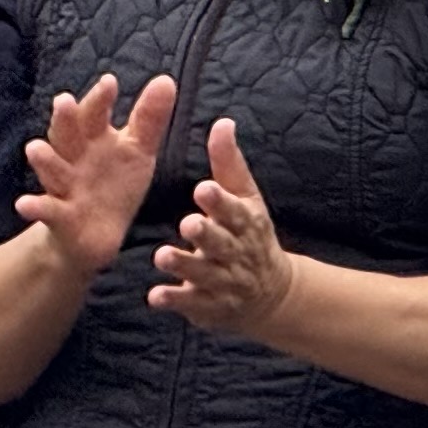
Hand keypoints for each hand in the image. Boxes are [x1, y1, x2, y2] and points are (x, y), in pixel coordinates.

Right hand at [19, 74, 171, 271]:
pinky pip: (46, 210)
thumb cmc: (114, 185)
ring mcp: (64, 186)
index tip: (109, 82)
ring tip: (35, 148)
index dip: (100, 99)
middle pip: (67, 135)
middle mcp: (74, 158)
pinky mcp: (60, 216)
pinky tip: (24, 204)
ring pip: (52, 169)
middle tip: (64, 100)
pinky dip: (35, 207)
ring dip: (44, 160)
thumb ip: (149, 118)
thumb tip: (166, 79)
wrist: (94, 236)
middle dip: (65, 119)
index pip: (95, 115)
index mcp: (94, 140)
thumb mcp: (137, 151)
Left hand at [152, 123, 296, 338]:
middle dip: (206, 234)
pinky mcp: (210, 306)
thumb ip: (228, 163)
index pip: (234, 210)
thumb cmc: (250, 234)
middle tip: (188, 223)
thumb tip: (222, 122)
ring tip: (162, 256)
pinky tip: (155, 297)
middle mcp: (237, 251)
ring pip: (204, 273)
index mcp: (246, 221)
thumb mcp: (246, 198)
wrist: (272, 293)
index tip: (203, 189)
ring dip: (184, 265)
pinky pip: (191, 303)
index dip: (220, 201)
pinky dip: (175, 300)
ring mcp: (225, 281)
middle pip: (222, 242)